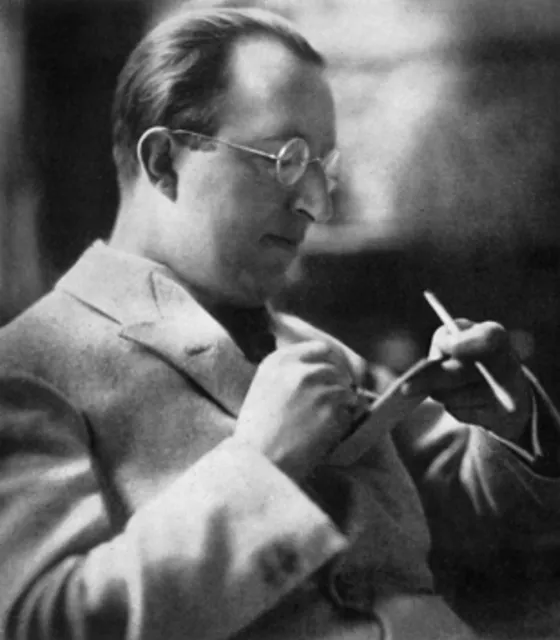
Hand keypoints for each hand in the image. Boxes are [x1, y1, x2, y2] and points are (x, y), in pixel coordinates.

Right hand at [234, 340, 357, 481]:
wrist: (258, 463)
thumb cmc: (257, 434)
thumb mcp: (263, 390)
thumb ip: (287, 374)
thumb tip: (320, 371)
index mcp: (278, 361)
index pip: (320, 348)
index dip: (332, 362)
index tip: (336, 374)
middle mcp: (299, 369)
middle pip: (336, 369)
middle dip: (340, 385)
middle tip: (337, 403)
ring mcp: (318, 387)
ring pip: (347, 391)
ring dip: (343, 406)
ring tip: (326, 424)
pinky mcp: (332, 409)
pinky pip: (350, 412)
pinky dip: (344, 423)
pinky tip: (325, 436)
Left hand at [405, 319, 531, 441]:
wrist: (507, 392)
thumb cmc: (472, 357)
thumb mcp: (461, 339)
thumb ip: (446, 341)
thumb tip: (430, 363)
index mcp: (496, 338)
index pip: (487, 338)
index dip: (465, 343)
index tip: (443, 347)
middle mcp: (507, 364)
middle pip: (459, 373)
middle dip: (429, 380)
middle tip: (404, 388)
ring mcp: (505, 394)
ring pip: (455, 396)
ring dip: (439, 393)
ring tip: (439, 389)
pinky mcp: (499, 418)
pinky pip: (460, 412)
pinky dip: (452, 407)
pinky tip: (458, 401)